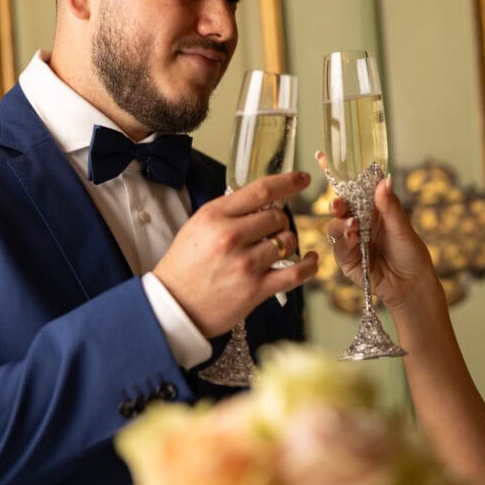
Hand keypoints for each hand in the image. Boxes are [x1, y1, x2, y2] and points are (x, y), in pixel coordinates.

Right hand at [153, 171, 318, 336]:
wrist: (174, 306)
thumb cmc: (185, 265)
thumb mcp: (199, 226)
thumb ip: (230, 211)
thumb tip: (266, 200)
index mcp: (214, 216)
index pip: (261, 190)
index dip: (287, 181)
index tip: (302, 178)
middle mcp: (231, 236)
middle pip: (278, 216)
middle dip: (279, 221)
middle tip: (269, 230)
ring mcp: (245, 264)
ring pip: (287, 241)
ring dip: (286, 243)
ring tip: (273, 250)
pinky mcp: (257, 289)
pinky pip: (297, 272)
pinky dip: (309, 265)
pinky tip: (310, 259)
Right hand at [317, 152, 436, 311]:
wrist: (411, 286)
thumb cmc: (411, 254)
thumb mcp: (402, 228)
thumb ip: (390, 206)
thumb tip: (384, 180)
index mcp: (372, 208)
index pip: (353, 187)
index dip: (337, 173)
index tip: (323, 157)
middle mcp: (359, 222)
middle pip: (339, 207)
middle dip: (336, 203)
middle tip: (339, 204)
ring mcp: (351, 241)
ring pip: (334, 227)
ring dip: (340, 225)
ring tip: (353, 227)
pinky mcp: (347, 260)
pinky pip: (338, 248)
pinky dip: (344, 243)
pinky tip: (353, 241)